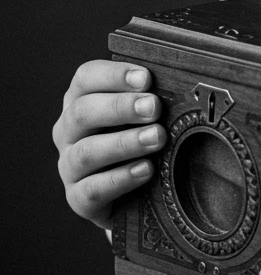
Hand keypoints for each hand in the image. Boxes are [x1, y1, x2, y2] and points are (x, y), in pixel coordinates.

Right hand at [53, 60, 166, 228]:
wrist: (131, 198)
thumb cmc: (138, 144)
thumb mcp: (142, 118)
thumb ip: (149, 98)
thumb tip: (178, 80)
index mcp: (80, 102)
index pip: (85, 78)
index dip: (114, 75)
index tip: (146, 78)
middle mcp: (68, 132)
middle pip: (82, 112)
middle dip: (121, 107)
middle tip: (154, 107)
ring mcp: (69, 167)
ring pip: (86, 152)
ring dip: (124, 142)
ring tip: (157, 138)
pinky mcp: (78, 199)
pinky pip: (92, 190)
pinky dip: (120, 178)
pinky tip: (146, 170)